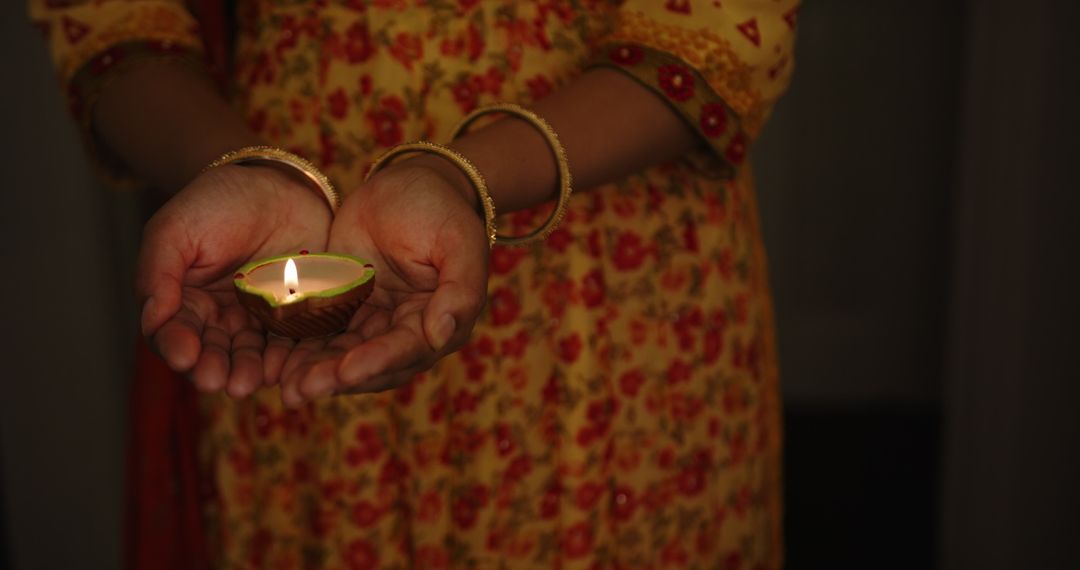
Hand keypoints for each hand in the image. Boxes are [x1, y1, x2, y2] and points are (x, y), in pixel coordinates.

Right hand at [136, 164, 332, 397]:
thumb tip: (151, 318)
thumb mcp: (176, 230)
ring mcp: (259, 318)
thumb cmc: (218, 203)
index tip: (184, 357)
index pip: (174, 332)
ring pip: (249, 354)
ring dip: (246, 371)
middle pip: (212, 351)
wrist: (279, 185)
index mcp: (184, 300)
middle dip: (212, 368)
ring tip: (245, 384)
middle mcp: (220, 317)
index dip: (177, 346)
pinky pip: (289, 342)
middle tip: (216, 381)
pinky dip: (284, 358)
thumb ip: (159, 273)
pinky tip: (282, 370)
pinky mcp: (296, 315)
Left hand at [277, 156, 489, 406]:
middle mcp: (406, 330)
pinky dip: (299, 348)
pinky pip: (320, 332)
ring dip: (314, 372)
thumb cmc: (441, 209)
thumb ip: (461, 290)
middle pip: (370, 362)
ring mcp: (373, 320)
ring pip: (341, 354)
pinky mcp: (344, 305)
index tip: (346, 372)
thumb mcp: (459, 242)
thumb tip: (443, 335)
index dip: (376, 362)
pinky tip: (274, 362)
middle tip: (301, 391)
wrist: (410, 180)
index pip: (407, 350)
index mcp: (441, 321)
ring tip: (285, 387)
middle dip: (335, 378)